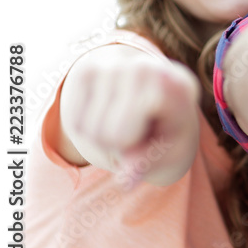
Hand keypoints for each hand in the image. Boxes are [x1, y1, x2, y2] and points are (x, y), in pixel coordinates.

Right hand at [60, 45, 200, 184]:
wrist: (164, 90)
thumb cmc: (171, 127)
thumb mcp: (171, 150)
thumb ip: (148, 163)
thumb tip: (125, 182)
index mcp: (174, 85)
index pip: (124, 134)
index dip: (134, 144)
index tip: (157, 131)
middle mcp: (143, 68)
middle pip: (104, 135)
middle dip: (119, 143)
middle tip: (141, 128)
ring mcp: (113, 64)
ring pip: (86, 130)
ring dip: (104, 135)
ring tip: (129, 119)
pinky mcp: (88, 70)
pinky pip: (74, 120)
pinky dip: (88, 127)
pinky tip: (112, 111)